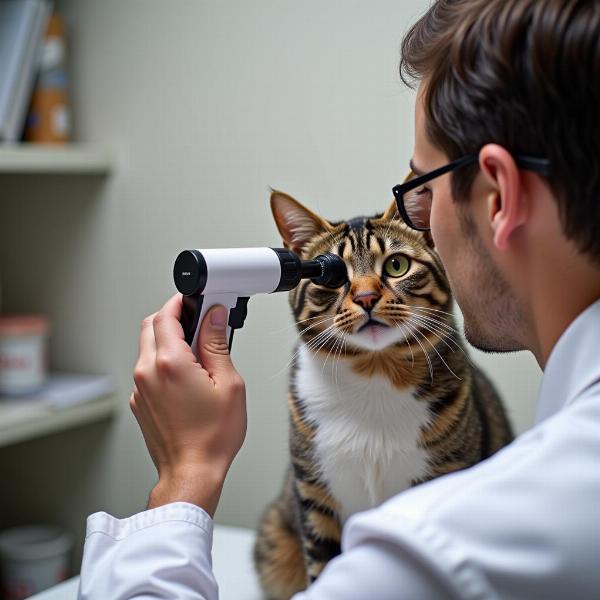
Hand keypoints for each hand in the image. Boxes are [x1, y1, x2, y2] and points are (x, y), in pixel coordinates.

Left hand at [130, 294, 246, 515]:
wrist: (192, 472)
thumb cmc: (212, 436)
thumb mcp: (228, 383)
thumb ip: (217, 344)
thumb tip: (214, 317)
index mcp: (170, 363)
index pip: (166, 315)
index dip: (181, 302)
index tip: (195, 300)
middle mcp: (148, 372)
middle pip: (151, 326)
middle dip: (172, 317)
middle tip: (197, 322)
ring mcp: (140, 388)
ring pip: (147, 347)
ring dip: (168, 340)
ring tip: (198, 354)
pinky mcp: (139, 401)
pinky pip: (147, 369)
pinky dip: (163, 362)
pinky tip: (187, 376)